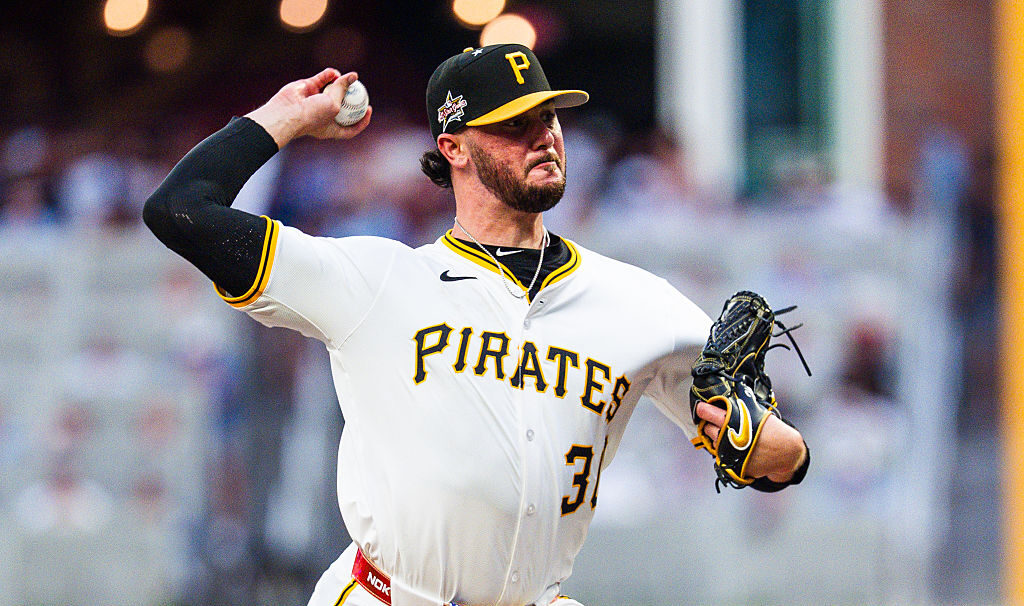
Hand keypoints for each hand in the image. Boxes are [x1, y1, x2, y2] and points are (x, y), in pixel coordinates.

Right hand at [245, 69, 371, 147]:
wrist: (287, 111)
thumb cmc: (312, 115)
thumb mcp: (334, 105)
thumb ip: (343, 90)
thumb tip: (353, 76)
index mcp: (331, 128)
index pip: (350, 127)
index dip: (362, 120)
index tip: (369, 109)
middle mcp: (324, 115)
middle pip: (342, 106)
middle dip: (352, 97)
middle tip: (361, 88)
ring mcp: (315, 101)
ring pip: (332, 89)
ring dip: (339, 82)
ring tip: (343, 77)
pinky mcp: (308, 88)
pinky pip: (321, 79)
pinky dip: (328, 75)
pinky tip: (333, 72)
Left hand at [694, 401, 806, 482]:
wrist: (786, 452)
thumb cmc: (773, 430)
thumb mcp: (757, 413)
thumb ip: (741, 407)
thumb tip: (729, 396)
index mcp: (735, 422)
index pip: (710, 414)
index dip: (703, 410)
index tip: (700, 408)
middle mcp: (730, 438)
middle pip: (708, 429)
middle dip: (709, 424)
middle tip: (716, 422)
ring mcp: (730, 453)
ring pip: (714, 443)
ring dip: (717, 438)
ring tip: (729, 435)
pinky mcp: (733, 466)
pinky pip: (723, 457)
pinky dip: (726, 451)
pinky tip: (736, 447)